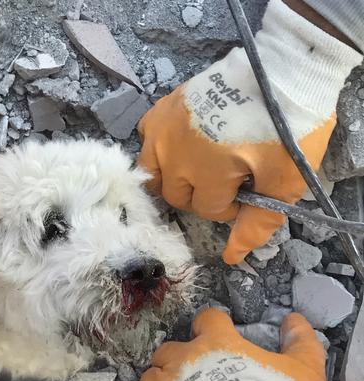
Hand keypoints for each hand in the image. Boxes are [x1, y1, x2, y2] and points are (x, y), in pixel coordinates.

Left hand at [120, 308, 328, 380]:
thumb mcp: (305, 370)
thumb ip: (300, 342)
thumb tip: (295, 319)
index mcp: (217, 342)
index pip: (207, 319)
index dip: (211, 327)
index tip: (217, 337)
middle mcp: (184, 358)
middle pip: (170, 349)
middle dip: (180, 361)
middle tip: (196, 380)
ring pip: (150, 375)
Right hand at [137, 0, 362, 263]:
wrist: (282, 68)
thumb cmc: (288, 126)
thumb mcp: (284, 179)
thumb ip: (258, 221)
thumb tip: (231, 258)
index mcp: (205, 172)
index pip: (207, 209)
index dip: (230, 207)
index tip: (248, 190)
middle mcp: (173, 153)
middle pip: (175, 195)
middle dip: (201, 194)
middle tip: (228, 178)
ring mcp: (163, 127)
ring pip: (150, 171)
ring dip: (171, 177)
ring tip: (197, 167)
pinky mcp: (162, 106)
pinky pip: (145, 136)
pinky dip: (158, 146)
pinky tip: (180, 142)